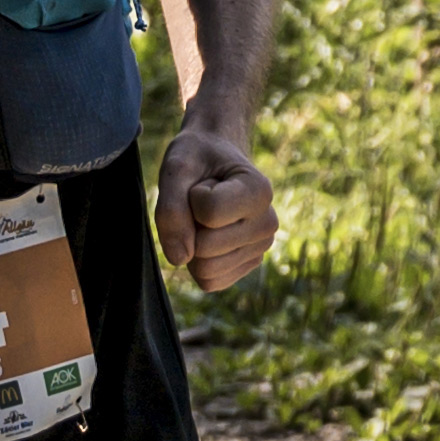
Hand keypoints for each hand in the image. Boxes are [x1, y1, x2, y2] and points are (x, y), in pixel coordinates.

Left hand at [155, 121, 277, 291]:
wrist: (215, 158)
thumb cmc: (197, 158)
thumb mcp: (175, 169)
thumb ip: (171, 210)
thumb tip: (179, 259)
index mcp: (261, 191)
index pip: (208, 214)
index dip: (191, 197)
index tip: (205, 182)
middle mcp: (268, 223)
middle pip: (204, 249)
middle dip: (190, 225)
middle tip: (203, 199)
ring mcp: (260, 248)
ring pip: (205, 270)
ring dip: (193, 243)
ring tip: (207, 216)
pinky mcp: (248, 265)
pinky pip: (209, 282)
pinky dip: (197, 262)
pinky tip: (210, 234)